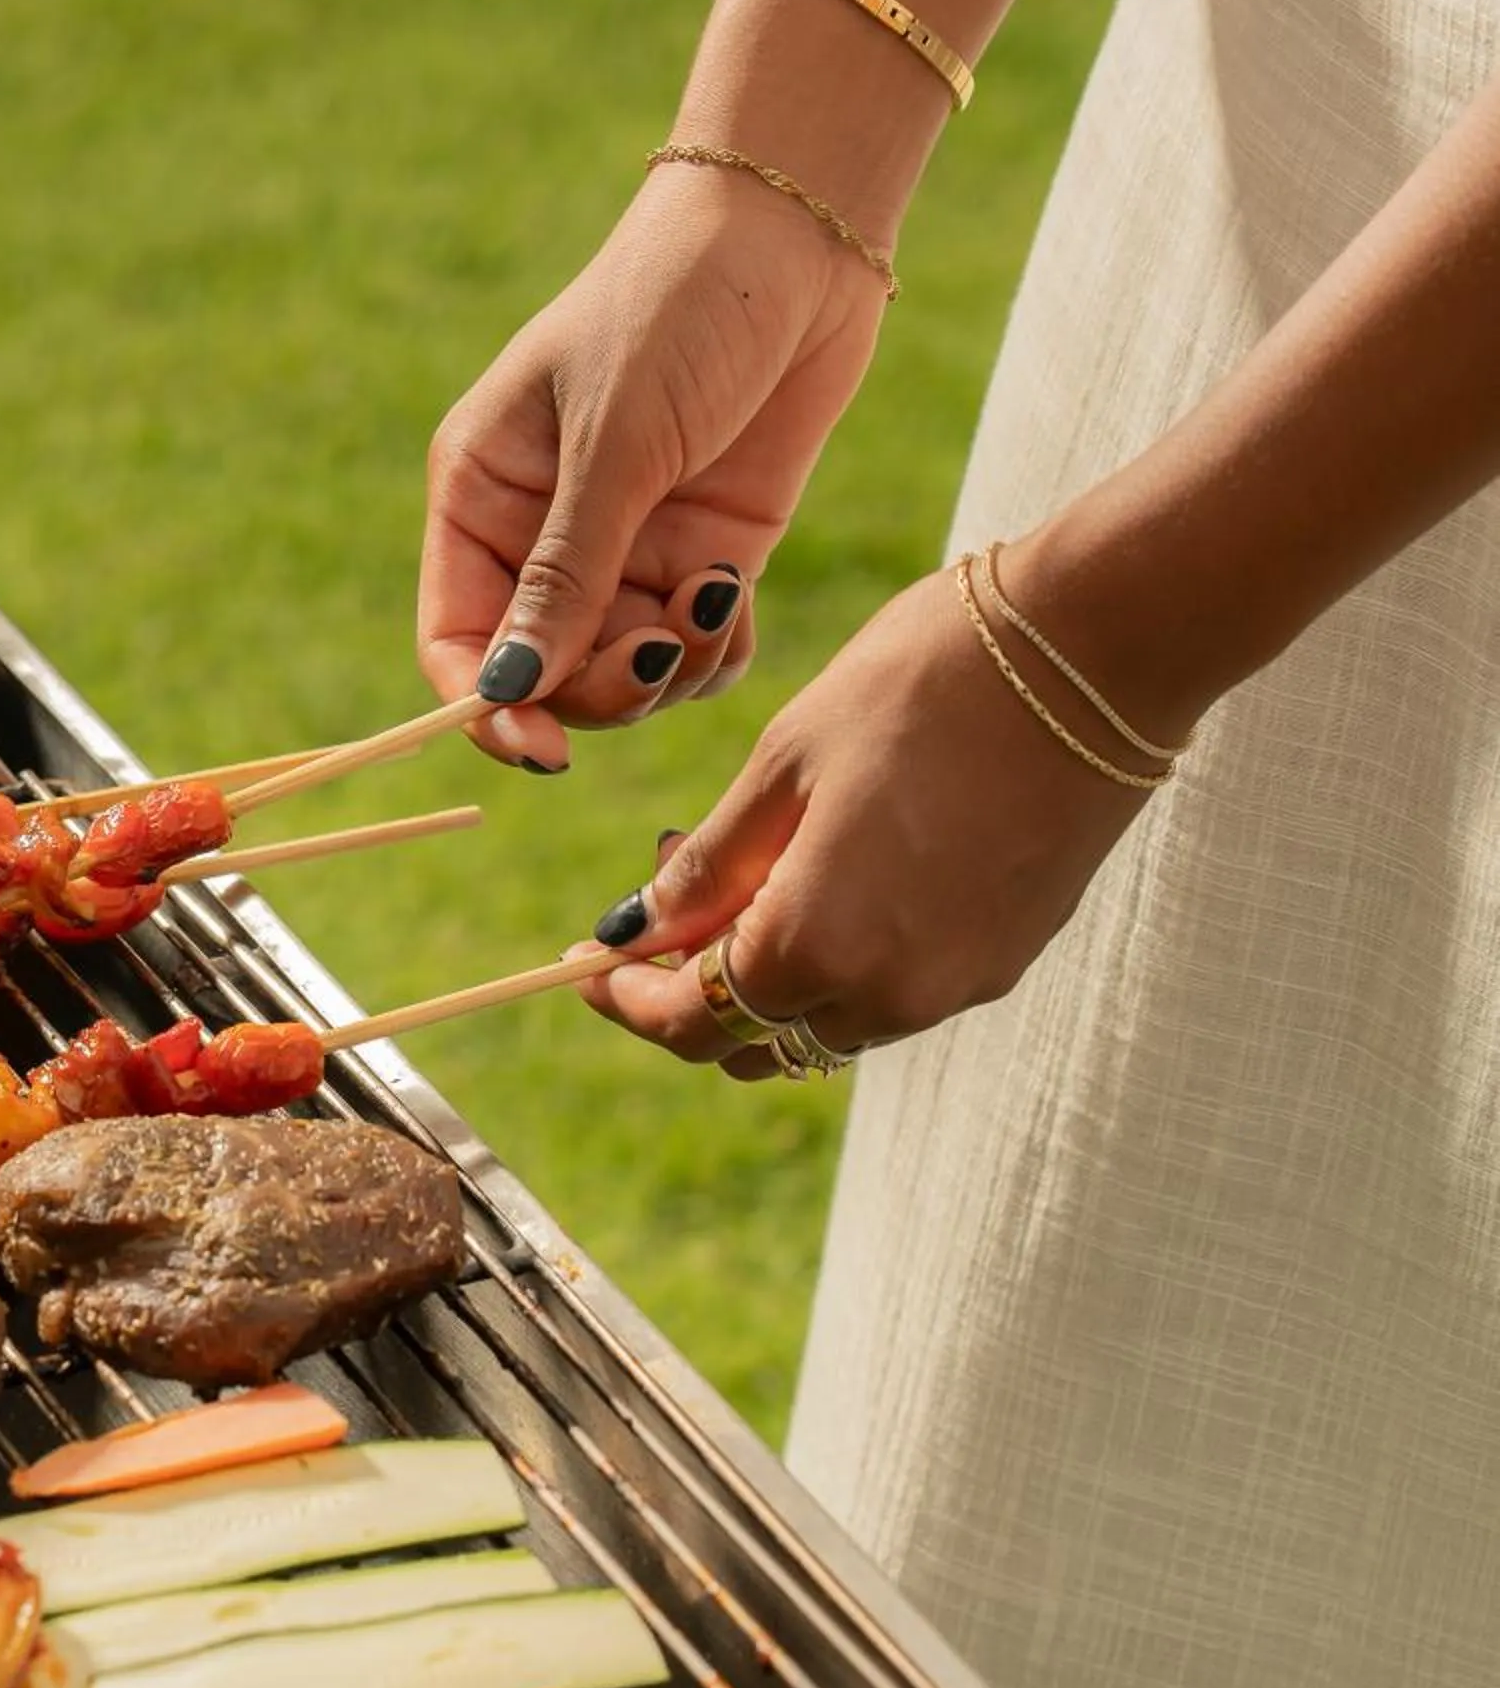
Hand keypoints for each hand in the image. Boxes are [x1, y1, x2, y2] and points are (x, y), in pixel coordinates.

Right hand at [416, 162, 890, 767]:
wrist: (798, 239)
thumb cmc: (676, 308)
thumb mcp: (615, 440)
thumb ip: (565, 573)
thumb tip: (509, 691)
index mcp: (482, 495)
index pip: (457, 638)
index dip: (488, 705)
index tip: (541, 750)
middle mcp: (542, 536)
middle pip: (543, 674)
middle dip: (596, 687)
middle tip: (653, 652)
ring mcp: (626, 549)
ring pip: (621, 678)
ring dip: (664, 672)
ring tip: (709, 605)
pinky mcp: (702, 553)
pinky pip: (691, 655)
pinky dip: (712, 653)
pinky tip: (733, 599)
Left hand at [569, 552, 1156, 1073]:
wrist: (1099, 649)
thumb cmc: (922, 684)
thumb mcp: (784, 766)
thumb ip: (708, 866)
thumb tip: (635, 928)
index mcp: (816, 947)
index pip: (692, 1023)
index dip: (629, 1001)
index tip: (588, 964)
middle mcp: (890, 993)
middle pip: (756, 1039)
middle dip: (692, 989)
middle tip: (664, 901)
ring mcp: (958, 984)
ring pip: (827, 1021)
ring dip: (769, 975)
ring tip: (746, 869)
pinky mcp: (1007, 957)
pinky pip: (895, 990)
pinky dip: (841, 959)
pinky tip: (825, 873)